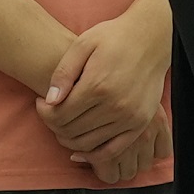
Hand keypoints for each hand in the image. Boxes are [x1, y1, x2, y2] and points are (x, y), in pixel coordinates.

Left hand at [39, 4, 170, 185]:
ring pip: (88, 144)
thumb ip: (63, 72)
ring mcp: (130, 118)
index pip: (59, 114)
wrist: (152, 39)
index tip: (41, 102)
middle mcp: (115, 106)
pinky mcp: (140, 124)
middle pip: (71, 131)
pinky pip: (112, 151)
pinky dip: (93, 155)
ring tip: (64, 124)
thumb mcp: (83, 44)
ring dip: (69, 140)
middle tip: (50, 113)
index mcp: (97, 85)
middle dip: (53, 125)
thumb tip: (49, 101)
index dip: (44, 112)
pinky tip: (81, 148)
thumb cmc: (114, 38)